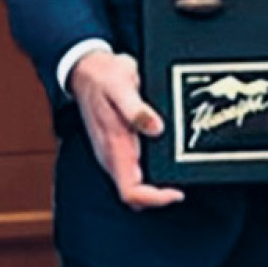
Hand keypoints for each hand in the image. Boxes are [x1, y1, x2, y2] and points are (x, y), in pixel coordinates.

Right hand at [68, 49, 185, 210]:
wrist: (86, 68)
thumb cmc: (101, 76)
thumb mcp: (120, 85)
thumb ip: (136, 109)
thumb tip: (156, 128)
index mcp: (112, 146)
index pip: (130, 191)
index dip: (153, 199)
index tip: (175, 192)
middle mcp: (112, 155)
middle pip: (135, 194)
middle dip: (159, 195)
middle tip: (181, 183)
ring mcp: (115, 152)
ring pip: (135, 185)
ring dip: (156, 185)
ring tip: (177, 173)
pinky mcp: (119, 145)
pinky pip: (135, 169)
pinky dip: (151, 171)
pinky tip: (164, 156)